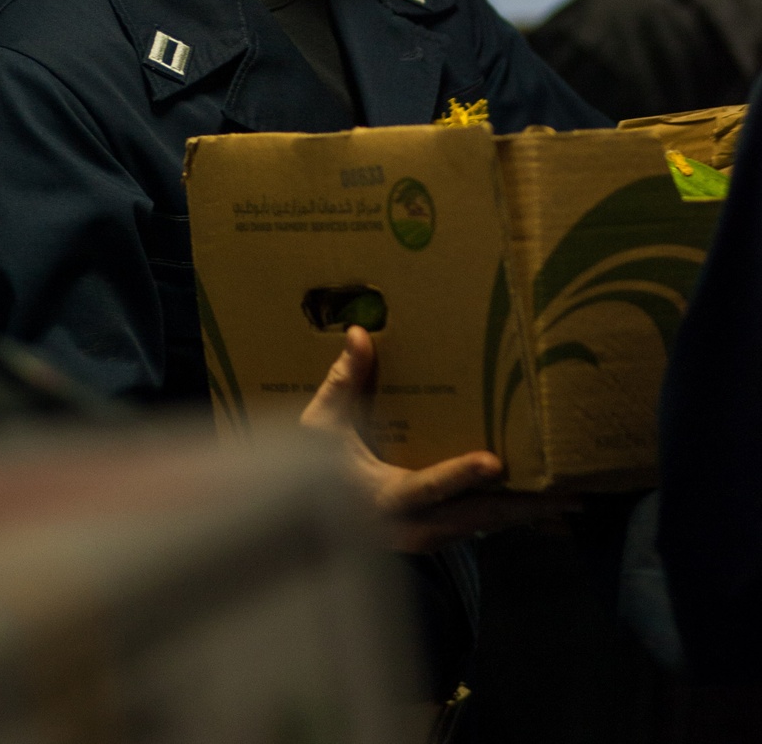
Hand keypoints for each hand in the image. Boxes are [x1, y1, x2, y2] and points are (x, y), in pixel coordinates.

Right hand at [301, 326, 574, 551]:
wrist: (302, 527)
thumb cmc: (310, 475)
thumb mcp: (320, 428)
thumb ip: (343, 382)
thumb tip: (359, 333)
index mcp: (381, 498)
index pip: (426, 486)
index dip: (459, 476)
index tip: (495, 462)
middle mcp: (410, 527)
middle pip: (475, 517)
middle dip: (523, 506)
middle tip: (569, 492)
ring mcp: (425, 539)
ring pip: (483, 526)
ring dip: (525, 513)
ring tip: (570, 497)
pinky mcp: (434, 538)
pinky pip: (478, 526)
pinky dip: (509, 515)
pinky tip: (538, 503)